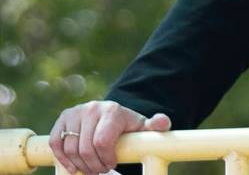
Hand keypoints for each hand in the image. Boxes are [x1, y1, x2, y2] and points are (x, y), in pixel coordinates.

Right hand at [49, 101, 170, 174]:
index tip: (112, 164)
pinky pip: (57, 143)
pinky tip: (74, 166)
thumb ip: (155, 125)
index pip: (102, 142)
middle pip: (86, 148)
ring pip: (70, 148)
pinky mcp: (63, 118)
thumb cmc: (127, 126)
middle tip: (101, 171)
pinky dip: (63, 158)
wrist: (110, 115)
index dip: (106, 159)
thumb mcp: (142, 127)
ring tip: (91, 168)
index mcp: (112, 111)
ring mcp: (76, 112)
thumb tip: (163, 122)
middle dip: (94, 165)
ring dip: (80, 165)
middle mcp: (92, 108)